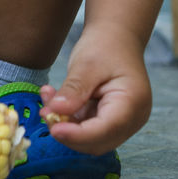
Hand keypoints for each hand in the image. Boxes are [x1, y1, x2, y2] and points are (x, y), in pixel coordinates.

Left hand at [38, 23, 151, 154]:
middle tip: (44, 112)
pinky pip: (86, 129)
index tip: (53, 128)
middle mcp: (131, 119)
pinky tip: (54, 100)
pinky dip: (68, 120)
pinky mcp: (108, 121)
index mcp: (133, 103)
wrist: (116, 37)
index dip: (78, 135)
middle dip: (69, 132)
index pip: (106, 130)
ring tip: (48, 99)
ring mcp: (121, 122)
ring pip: (90, 139)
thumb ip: (74, 89)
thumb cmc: (105, 46)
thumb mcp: (86, 64)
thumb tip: (55, 111)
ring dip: (65, 126)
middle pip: (98, 141)